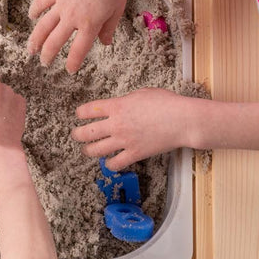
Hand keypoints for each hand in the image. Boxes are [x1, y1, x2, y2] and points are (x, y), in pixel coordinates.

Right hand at [26, 0, 132, 72]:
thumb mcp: (117, 9)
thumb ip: (108, 28)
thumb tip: (105, 42)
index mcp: (90, 25)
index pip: (78, 50)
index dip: (72, 63)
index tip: (69, 70)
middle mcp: (72, 17)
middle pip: (55, 42)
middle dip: (48, 55)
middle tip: (44, 62)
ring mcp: (62, 3)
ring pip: (44, 26)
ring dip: (36, 39)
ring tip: (31, 49)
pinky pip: (42, 2)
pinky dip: (35, 10)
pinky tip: (31, 17)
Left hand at [72, 87, 196, 169]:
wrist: (182, 120)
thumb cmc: (167, 103)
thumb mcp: (142, 93)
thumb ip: (126, 100)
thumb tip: (122, 105)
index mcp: (117, 106)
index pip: (88, 110)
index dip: (80, 113)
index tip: (80, 115)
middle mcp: (116, 124)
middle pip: (86, 132)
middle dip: (78, 135)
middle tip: (76, 135)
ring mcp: (124, 140)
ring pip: (96, 150)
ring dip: (88, 151)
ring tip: (87, 151)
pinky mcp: (134, 154)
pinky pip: (115, 164)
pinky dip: (110, 165)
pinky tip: (110, 162)